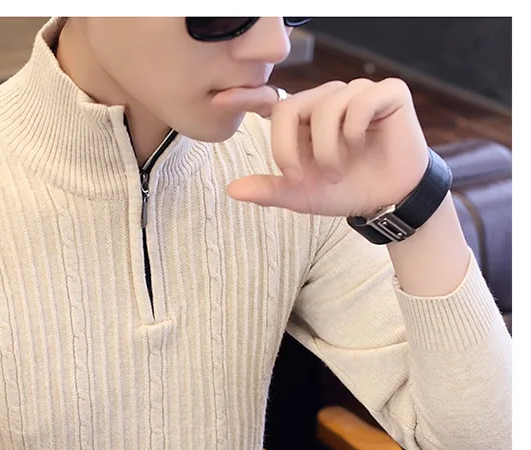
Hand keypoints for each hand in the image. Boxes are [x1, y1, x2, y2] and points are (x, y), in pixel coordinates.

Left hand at [228, 78, 429, 217]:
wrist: (388, 199)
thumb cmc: (346, 190)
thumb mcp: (302, 196)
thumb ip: (270, 190)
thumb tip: (232, 190)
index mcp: (304, 118)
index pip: (272, 103)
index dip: (244, 97)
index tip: (218, 101)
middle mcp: (327, 98)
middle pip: (291, 107)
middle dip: (291, 149)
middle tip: (306, 178)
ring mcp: (357, 91)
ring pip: (325, 107)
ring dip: (328, 149)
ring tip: (339, 170)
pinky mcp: (387, 92)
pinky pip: (358, 103)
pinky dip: (354, 132)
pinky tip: (362, 146)